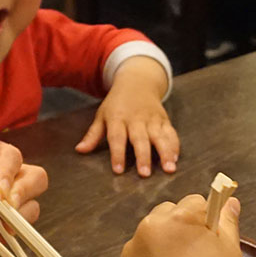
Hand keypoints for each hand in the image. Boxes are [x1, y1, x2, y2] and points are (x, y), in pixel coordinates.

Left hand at [75, 57, 177, 176]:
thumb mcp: (102, 115)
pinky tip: (175, 158)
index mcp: (118, 118)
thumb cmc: (117, 103)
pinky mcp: (164, 119)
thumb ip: (93, 134)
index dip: (117, 154)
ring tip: (169, 169)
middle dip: (143, 156)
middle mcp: (136, 119)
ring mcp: (152, 119)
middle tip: (144, 174)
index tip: (118, 170)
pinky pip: (171, 133)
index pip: (117, 138)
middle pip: (140, 139)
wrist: (137, 82)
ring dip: (165, 153)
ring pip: (159, 137)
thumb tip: (80, 150)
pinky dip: (174, 145)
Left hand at [117, 194, 249, 256]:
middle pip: (168, 213)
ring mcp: (132, 248)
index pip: (195, 202)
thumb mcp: (229, 252)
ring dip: (162, 244)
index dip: (205, 220)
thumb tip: (230, 201)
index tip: (209, 240)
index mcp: (179, 217)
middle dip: (180, 227)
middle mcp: (150, 226)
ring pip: (151, 235)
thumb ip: (227, 222)